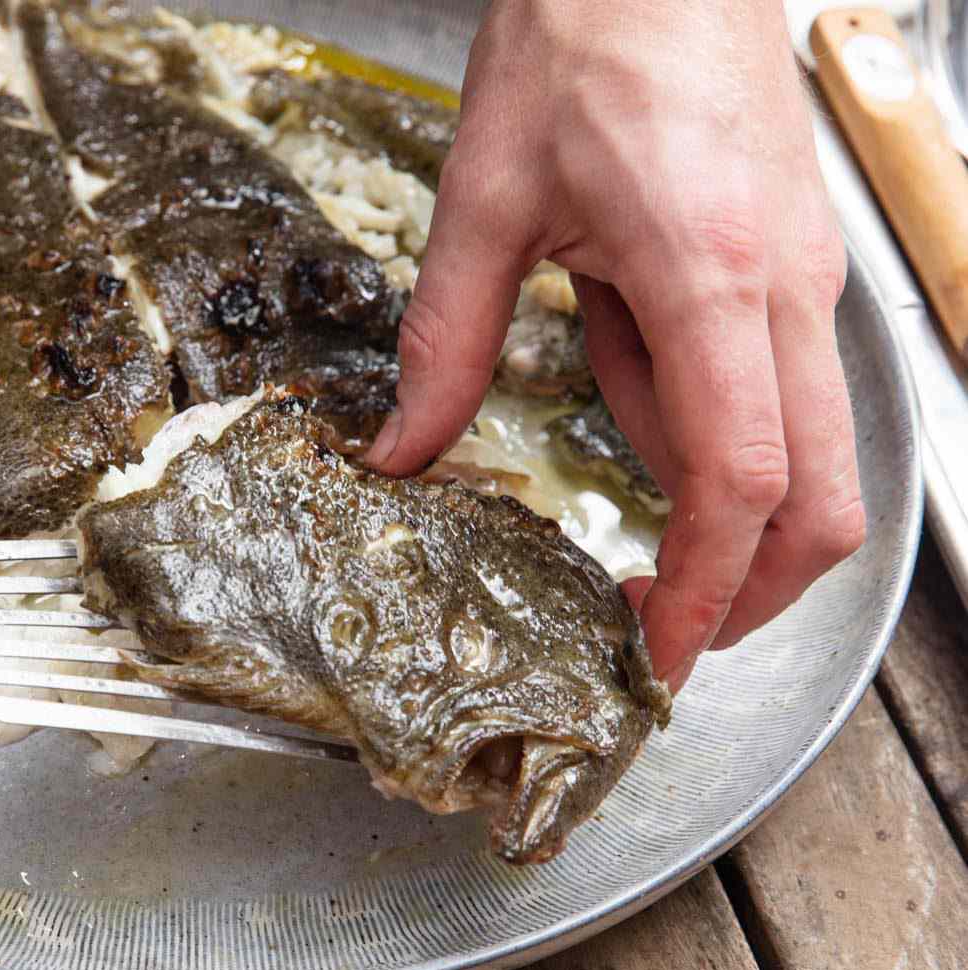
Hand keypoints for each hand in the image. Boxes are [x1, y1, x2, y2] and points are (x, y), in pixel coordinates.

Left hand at [367, 0, 865, 690]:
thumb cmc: (584, 45)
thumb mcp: (482, 202)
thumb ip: (443, 345)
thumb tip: (401, 455)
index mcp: (711, 281)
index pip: (742, 483)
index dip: (708, 591)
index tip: (662, 655)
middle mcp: (786, 295)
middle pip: (821, 500)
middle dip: (750, 588)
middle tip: (652, 622)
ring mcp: (802, 284)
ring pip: (800, 449)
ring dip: (700, 479)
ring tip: (591, 359)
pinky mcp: (789, 271)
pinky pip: (765, 387)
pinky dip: (695, 411)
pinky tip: (615, 331)